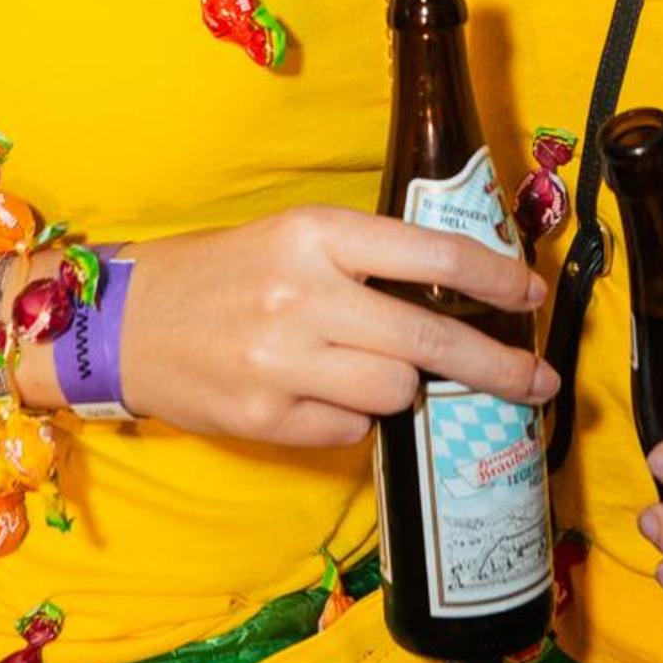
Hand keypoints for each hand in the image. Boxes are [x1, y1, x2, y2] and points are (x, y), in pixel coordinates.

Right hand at [103, 206, 553, 452]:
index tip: (532, 295)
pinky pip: (351, 428)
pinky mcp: (265, 418)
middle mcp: (303, 296)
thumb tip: (461, 296)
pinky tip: (314, 393)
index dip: (496, 280)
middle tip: (540, 381)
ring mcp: (283, 363)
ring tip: (362, 369)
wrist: (122, 323)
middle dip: (499, 366)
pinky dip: (350, 417)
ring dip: (402, 388)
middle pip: (432, 341)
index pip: (432, 257)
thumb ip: (368, 263)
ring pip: (398, 392)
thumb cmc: (222, 275)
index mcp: (315, 234)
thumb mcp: (293, 239)